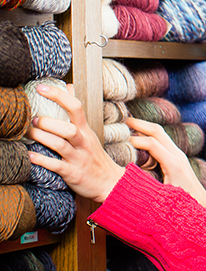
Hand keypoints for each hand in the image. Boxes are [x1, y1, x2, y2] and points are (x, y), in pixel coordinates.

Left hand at [26, 84, 125, 202]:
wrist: (112, 183)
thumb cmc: (95, 157)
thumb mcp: (90, 133)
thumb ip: (78, 111)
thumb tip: (69, 87)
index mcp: (86, 131)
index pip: (76, 107)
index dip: (58, 96)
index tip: (42, 88)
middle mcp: (83, 143)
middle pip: (68, 128)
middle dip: (48, 123)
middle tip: (33, 119)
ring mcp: (78, 158)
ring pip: (60, 145)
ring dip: (42, 138)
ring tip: (29, 133)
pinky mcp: (73, 173)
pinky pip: (56, 166)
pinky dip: (42, 160)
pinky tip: (30, 156)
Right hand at [127, 118, 205, 211]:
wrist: (203, 204)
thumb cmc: (184, 203)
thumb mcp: (164, 198)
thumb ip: (149, 189)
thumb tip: (128, 185)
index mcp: (174, 164)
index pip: (152, 144)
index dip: (135, 140)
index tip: (119, 142)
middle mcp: (178, 155)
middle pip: (157, 131)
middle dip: (139, 124)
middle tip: (121, 120)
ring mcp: (178, 154)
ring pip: (160, 133)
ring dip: (143, 126)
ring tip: (126, 124)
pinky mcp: (177, 156)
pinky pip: (162, 140)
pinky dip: (148, 134)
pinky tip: (137, 136)